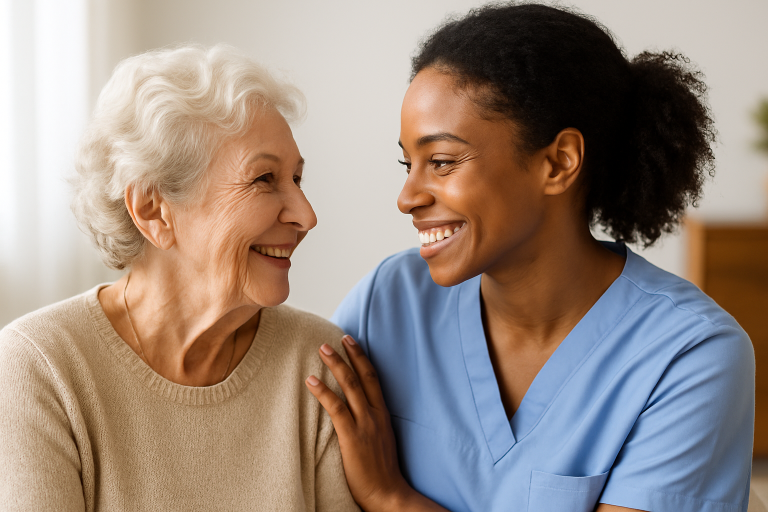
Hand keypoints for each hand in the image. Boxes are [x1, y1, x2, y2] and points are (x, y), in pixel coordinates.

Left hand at [305, 335, 447, 511]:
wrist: (387, 493)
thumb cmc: (381, 471)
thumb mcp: (380, 440)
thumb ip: (370, 423)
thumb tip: (356, 411)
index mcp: (383, 414)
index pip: (374, 379)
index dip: (362, 358)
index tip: (352, 341)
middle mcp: (376, 414)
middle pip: (364, 376)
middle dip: (350, 354)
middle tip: (336, 336)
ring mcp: (365, 424)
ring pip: (350, 386)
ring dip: (336, 365)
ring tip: (322, 349)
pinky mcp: (352, 436)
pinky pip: (336, 408)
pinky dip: (323, 392)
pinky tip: (311, 380)